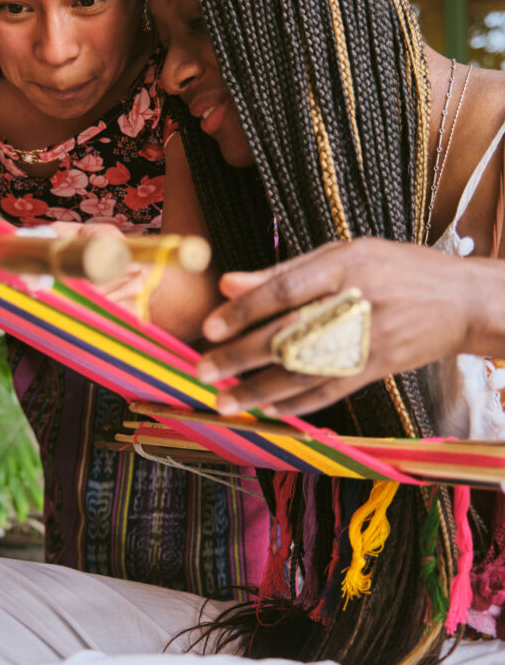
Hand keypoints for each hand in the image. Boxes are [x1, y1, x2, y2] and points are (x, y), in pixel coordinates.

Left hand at [197, 239, 475, 416]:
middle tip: (204, 369)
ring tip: (224, 399)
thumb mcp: (345, 253)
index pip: (286, 289)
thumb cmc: (395, 269)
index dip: (245, 308)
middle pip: (290, 334)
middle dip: (241, 355)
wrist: (460, 300)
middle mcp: (356, 304)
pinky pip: (331, 391)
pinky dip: (297, 404)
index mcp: (346, 266)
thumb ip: (286, 270)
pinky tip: (267, 410)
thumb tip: (229, 282)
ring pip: (306, 371)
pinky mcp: (376, 369)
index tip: (211, 326)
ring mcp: (367, 341)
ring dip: (259, 389)